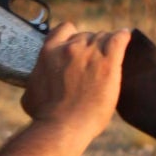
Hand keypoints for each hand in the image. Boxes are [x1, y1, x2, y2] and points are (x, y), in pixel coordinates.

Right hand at [21, 20, 129, 143]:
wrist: (63, 126)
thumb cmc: (44, 115)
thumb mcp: (30, 94)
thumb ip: (35, 81)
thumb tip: (33, 83)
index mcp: (49, 52)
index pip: (65, 29)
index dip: (74, 36)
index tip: (79, 46)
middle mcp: (70, 48)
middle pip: (87, 35)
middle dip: (92, 46)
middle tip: (96, 62)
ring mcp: (90, 54)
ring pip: (104, 37)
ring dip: (107, 45)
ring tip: (111, 55)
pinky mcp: (108, 63)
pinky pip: (119, 39)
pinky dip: (123, 36)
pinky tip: (125, 37)